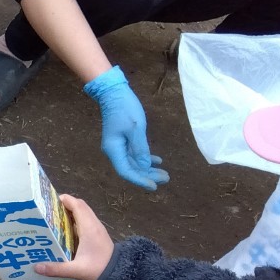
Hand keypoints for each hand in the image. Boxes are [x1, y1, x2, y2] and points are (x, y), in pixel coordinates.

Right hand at [33, 194, 113, 279]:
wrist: (119, 276)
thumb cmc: (98, 270)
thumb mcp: (76, 270)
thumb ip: (56, 268)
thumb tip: (36, 267)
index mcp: (89, 228)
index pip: (78, 205)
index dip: (65, 200)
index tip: (49, 201)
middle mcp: (94, 225)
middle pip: (80, 206)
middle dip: (65, 204)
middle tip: (48, 210)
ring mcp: (98, 229)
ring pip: (84, 212)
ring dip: (70, 211)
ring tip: (54, 218)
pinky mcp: (98, 234)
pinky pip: (86, 220)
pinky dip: (75, 219)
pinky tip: (65, 230)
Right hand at [83, 66, 169, 190]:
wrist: (113, 94)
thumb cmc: (124, 109)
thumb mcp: (135, 128)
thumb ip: (140, 149)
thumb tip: (145, 167)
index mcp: (114, 149)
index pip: (126, 171)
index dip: (140, 180)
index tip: (154, 186)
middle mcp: (114, 151)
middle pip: (131, 169)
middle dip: (147, 175)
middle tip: (166, 178)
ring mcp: (118, 146)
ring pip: (134, 163)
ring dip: (148, 169)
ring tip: (164, 173)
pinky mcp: (123, 140)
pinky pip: (134, 154)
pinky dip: (145, 159)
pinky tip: (157, 161)